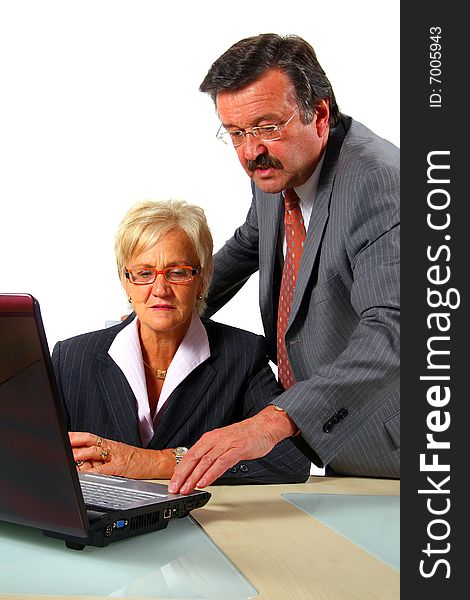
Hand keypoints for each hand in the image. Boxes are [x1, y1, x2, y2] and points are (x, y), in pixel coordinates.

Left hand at [69, 432, 174, 478]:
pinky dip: (93, 472)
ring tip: (68, 457)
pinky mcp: (121, 467)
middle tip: (60, 443)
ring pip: (94, 452)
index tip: (62, 436)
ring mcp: (115, 456)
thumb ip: (99, 460)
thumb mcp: (116, 456)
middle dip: (73, 442)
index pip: (88, 437)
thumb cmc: (135, 460)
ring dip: (79, 454)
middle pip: (88, 440)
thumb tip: (81, 464)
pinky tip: (84, 474)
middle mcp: (110, 447)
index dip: (74, 436)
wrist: (155, 462)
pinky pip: (104, 469)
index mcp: (108, 444)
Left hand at [168, 406, 295, 493]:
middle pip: (194, 458)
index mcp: (209, 438)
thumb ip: (212, 454)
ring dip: (194, 477)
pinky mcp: (237, 449)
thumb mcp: (224, 443)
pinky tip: (205, 482)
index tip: (173, 483)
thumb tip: (200, 470)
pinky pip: (221, 463)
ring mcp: (226, 444)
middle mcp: (215, 440)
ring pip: (205, 462)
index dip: (179, 470)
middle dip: (182, 475)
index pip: (189, 455)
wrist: (264, 426)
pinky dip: (212, 473)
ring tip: (187, 489)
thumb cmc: (246, 436)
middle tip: (175, 489)